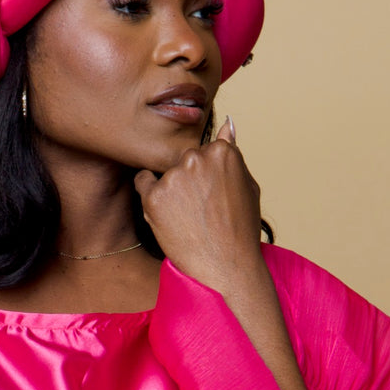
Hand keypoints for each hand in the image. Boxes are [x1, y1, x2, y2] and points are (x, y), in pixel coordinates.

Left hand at [134, 115, 264, 293]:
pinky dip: (150, 195)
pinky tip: (167, 214)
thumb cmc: (241, 229)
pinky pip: (143, 182)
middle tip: (200, 211)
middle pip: (183, 161)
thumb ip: (233, 152)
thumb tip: (227, 122)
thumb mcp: (247, 185)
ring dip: (171, 189)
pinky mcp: (154, 196)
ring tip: (188, 218)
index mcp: (222, 151)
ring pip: (164, 173)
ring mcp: (174, 176)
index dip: (207, 178)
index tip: (213, 198)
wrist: (227, 267)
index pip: (205, 152)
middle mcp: (196, 158)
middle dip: (188, 181)